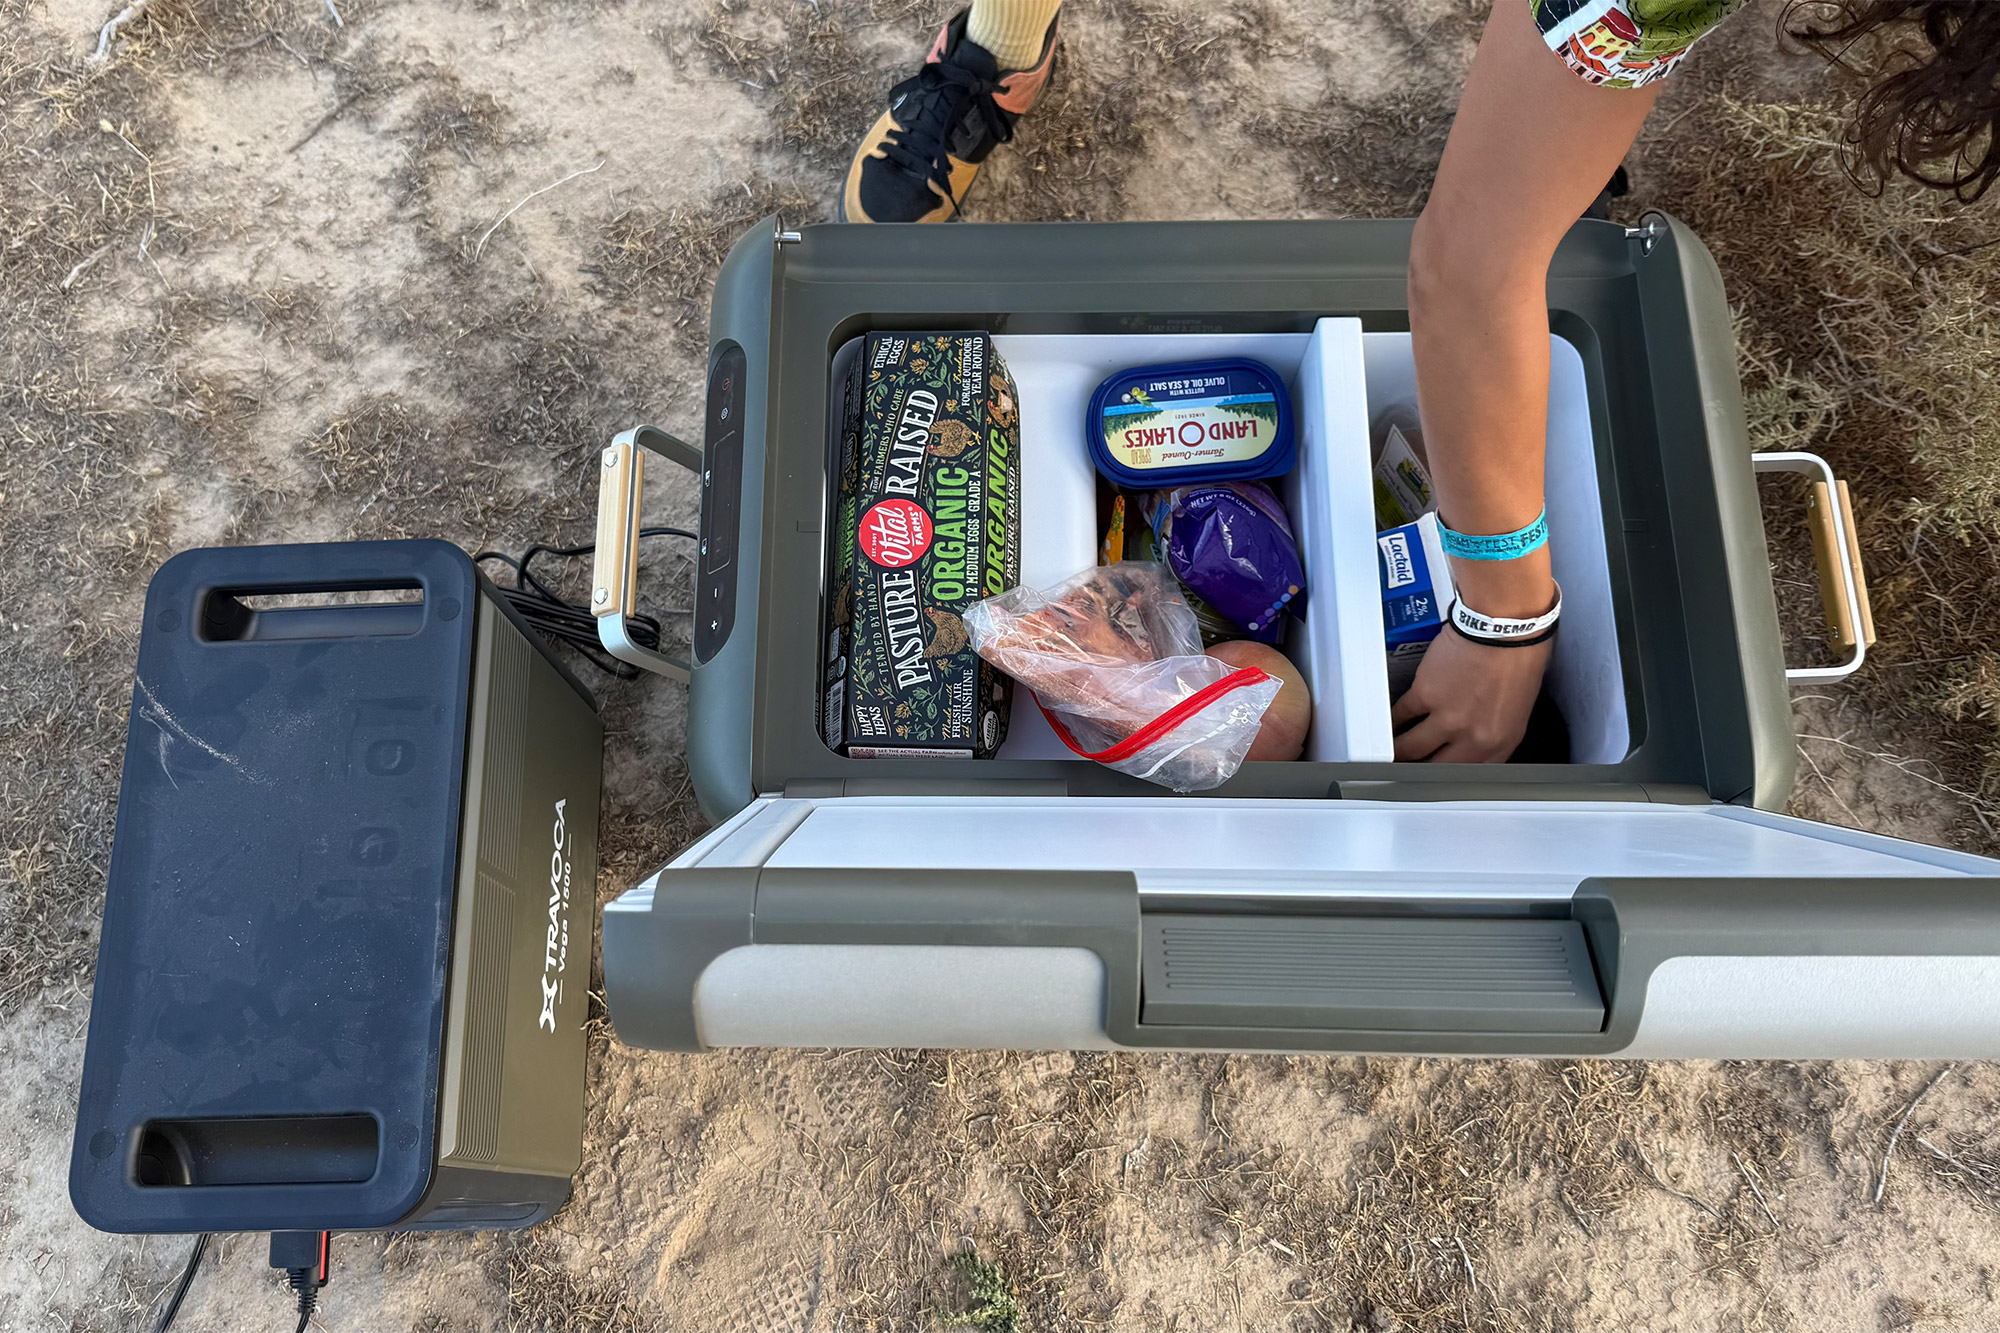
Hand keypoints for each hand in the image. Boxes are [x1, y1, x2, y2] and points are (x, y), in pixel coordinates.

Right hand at [1391, 627, 1551, 762]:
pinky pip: (1402, 715)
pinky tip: (1392, 720)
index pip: (1470, 775)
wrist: (1505, 628)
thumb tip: (1475, 737)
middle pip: (1435, 767)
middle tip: (1410, 763)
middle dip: (1420, 767)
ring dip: (1399, 749)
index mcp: (1501, 741)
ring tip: (1392, 748)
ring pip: (1411, 747)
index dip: (1448, 775)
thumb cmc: (1518, 656)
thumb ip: (1494, 730)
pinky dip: (1394, 718)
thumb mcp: (1517, 707)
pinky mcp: (1426, 695)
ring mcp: (1448, 718)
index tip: (1436, 770)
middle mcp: (1474, 736)